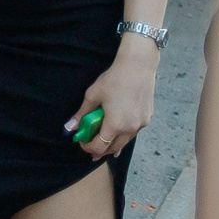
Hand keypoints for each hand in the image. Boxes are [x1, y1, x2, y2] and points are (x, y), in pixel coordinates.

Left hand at [71, 42, 159, 158]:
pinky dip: (124, 135)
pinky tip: (118, 131)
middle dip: (101, 150)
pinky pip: (133, 132)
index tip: (82, 143)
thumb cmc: (113, 80)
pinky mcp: (147, 118)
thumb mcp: (92, 96)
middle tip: (90, 147)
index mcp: (115, 125)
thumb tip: (70, 127)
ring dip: (113, 144)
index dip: (88, 148)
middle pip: (113, 148)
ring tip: (103, 142)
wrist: (137, 68)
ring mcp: (141, 124)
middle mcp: (130, 128)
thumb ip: (82, 114)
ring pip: (125, 142)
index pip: (100, 147)